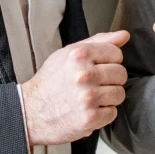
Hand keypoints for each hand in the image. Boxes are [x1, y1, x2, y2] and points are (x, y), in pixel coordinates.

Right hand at [22, 30, 130, 145]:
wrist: (30, 111)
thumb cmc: (50, 82)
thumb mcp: (68, 54)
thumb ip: (98, 42)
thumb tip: (124, 35)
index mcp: (79, 55)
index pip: (116, 53)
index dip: (109, 61)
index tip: (97, 68)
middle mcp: (84, 75)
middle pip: (121, 74)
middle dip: (110, 80)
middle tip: (93, 85)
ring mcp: (87, 97)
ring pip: (119, 94)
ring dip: (108, 98)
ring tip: (91, 98)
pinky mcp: (90, 118)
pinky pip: (112, 113)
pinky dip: (102, 114)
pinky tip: (88, 110)